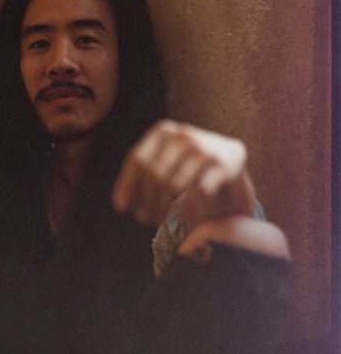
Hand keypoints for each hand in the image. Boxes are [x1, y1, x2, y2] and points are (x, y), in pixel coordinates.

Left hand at [112, 120, 255, 227]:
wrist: (232, 160)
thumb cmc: (188, 164)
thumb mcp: (164, 160)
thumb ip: (142, 177)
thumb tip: (121, 205)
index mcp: (164, 131)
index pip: (138, 159)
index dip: (127, 185)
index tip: (122, 208)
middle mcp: (184, 135)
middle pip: (155, 174)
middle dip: (148, 202)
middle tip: (146, 219)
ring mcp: (206, 148)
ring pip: (174, 185)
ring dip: (165, 209)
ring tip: (161, 222)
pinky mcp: (224, 166)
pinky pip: (198, 195)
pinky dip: (189, 212)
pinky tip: (185, 222)